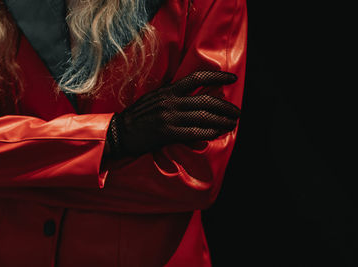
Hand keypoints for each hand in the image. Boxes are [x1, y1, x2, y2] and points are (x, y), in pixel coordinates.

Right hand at [106, 71, 240, 157]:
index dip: (217, 76)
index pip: (197, 77)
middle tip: (237, 112)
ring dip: (222, 121)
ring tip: (232, 123)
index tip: (232, 78)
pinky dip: (209, 132)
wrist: (120, 132)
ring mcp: (169, 117)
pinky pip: (195, 132)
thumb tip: (195, 97)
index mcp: (169, 90)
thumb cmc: (139, 116)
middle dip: (226, 107)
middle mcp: (171, 101)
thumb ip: (174, 95)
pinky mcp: (167, 133)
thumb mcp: (155, 98)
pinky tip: (218, 133)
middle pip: (206, 100)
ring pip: (204, 117)